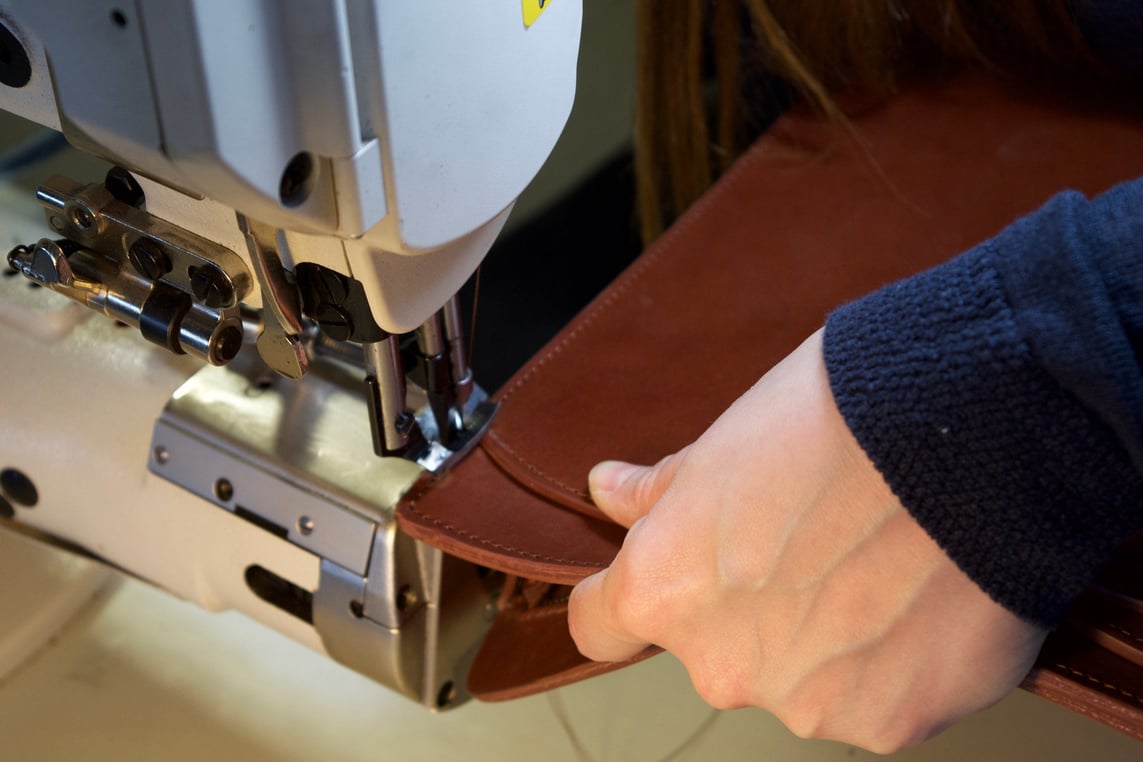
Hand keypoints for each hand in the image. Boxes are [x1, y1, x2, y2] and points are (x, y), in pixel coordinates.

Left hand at [567, 330, 1046, 751]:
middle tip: (809, 543)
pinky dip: (889, 660)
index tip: (653, 581)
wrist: (971, 433)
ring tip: (877, 563)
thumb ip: (659, 492)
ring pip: (797, 677)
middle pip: (713, 649)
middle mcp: (721, 665)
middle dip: (747, 609)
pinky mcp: (888, 722)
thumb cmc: (839, 419)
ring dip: (824, 638)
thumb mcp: (724, 441)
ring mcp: (806, 703)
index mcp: (665, 590)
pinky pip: (871, 696)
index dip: (620, 598)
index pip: (601, 624)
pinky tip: (917, 598)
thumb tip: (608, 492)